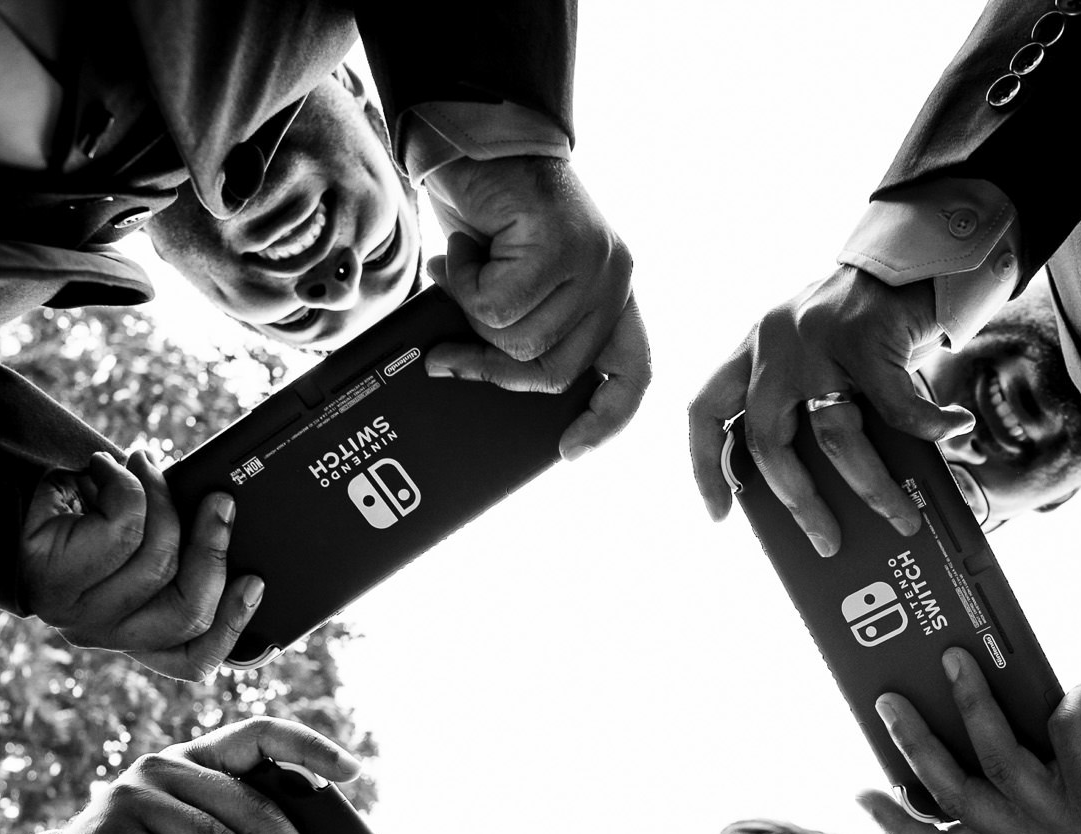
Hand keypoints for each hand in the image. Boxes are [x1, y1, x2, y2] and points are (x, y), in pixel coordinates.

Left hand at [20, 450, 263, 679]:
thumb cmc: (73, 517)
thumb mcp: (133, 543)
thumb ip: (175, 553)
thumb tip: (229, 519)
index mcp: (135, 636)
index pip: (193, 661)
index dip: (232, 626)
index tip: (255, 580)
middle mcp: (108, 637)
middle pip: (187, 609)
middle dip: (212, 545)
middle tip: (220, 500)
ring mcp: (79, 617)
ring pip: (158, 559)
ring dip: (159, 495)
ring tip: (141, 461)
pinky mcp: (55, 583)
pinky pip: (120, 527)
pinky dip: (121, 483)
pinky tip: (103, 468)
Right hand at [420, 155, 649, 459]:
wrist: (472, 134)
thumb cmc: (487, 213)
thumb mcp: (509, 285)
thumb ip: (521, 330)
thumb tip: (482, 385)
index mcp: (613, 295)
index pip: (633, 375)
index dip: (607, 421)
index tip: (569, 452)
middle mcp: (616, 279)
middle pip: (555, 372)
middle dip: (491, 367)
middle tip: (447, 351)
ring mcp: (595, 262)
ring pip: (520, 341)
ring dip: (472, 310)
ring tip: (464, 265)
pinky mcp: (561, 245)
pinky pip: (497, 306)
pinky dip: (463, 282)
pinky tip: (463, 245)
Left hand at [687, 266, 968, 554]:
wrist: (915, 254)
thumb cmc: (869, 326)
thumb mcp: (824, 363)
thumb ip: (813, 410)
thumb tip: (834, 498)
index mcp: (753, 350)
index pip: (705, 411)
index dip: (705, 467)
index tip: (719, 515)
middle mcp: (773, 343)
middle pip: (769, 441)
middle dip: (799, 503)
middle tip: (827, 541)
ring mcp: (817, 338)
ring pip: (835, 437)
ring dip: (873, 489)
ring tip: (903, 519)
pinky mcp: (865, 334)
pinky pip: (896, 407)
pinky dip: (929, 429)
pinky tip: (953, 432)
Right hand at [857, 657, 1080, 833]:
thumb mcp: (1047, 761)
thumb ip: (1004, 750)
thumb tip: (940, 690)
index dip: (896, 826)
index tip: (861, 788)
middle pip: (957, 797)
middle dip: (916, 744)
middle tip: (890, 697)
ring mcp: (1070, 827)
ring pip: (1001, 762)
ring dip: (973, 704)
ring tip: (956, 657)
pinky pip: (1067, 735)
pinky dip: (1074, 699)